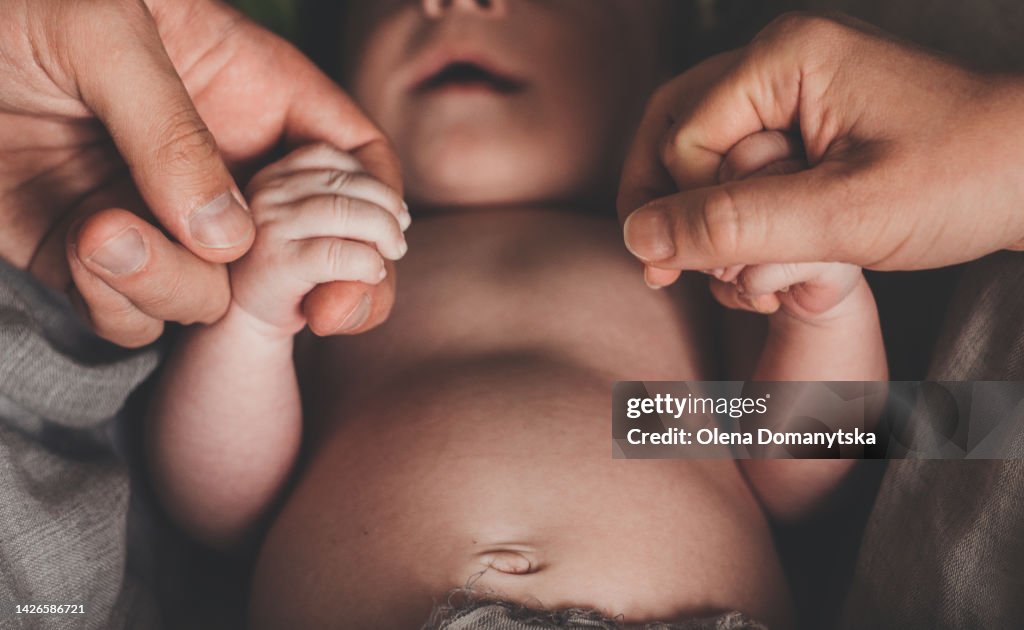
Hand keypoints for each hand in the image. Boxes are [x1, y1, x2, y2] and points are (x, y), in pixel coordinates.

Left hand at [0, 0, 399, 346]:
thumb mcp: (107, 28)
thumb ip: (172, 130)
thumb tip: (228, 240)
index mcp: (254, 93)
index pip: (353, 158)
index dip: (377, 210)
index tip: (370, 257)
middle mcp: (220, 167)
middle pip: (306, 249)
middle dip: (312, 286)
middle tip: (313, 312)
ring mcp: (162, 220)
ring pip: (217, 299)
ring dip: (171, 283)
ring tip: (103, 228)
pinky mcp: (96, 262)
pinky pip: (136, 319)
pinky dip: (114, 302)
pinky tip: (80, 244)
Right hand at [231, 144, 409, 337]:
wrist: (252, 321)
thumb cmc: (299, 272)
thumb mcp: (320, 228)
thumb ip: (349, 204)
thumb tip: (397, 209)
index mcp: (273, 176)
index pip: (330, 157)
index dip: (372, 181)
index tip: (394, 210)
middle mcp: (264, 193)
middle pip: (343, 183)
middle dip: (386, 208)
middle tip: (400, 237)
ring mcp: (266, 226)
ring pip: (343, 211)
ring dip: (383, 231)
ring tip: (393, 252)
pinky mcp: (275, 264)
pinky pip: (336, 254)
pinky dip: (367, 262)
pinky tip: (374, 273)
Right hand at [618, 12, 1023, 288]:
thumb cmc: (960, 178)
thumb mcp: (841, 214)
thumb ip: (734, 224)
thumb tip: (638, 236)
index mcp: (783, 59)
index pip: (684, 142)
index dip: (687, 213)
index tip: (705, 273)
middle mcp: (778, 61)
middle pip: (674, 133)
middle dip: (672, 211)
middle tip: (668, 274)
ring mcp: (792, 89)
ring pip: (700, 155)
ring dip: (704, 221)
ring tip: (727, 278)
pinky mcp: (807, 121)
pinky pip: (739, 164)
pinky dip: (737, 217)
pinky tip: (754, 262)